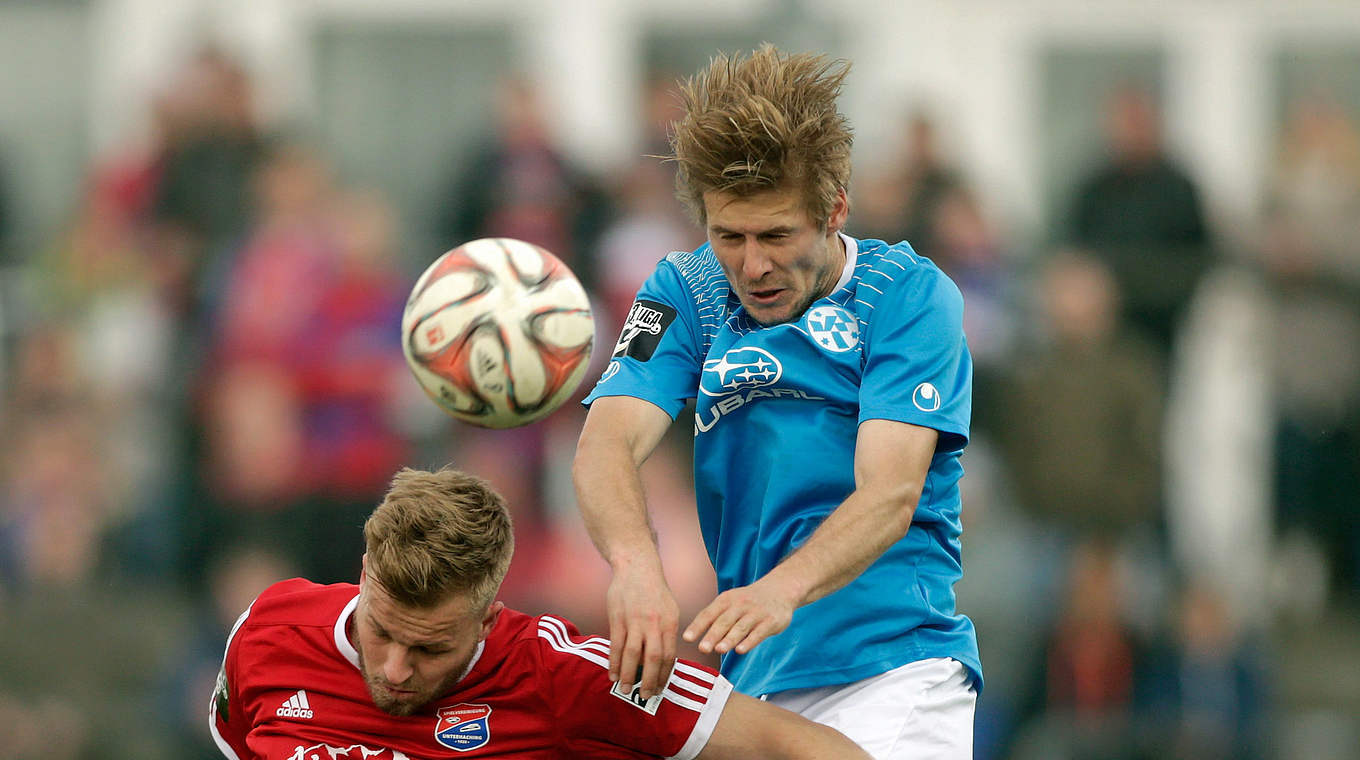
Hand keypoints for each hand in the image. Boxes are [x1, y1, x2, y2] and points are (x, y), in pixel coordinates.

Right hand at [606, 564, 678, 699]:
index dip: (663, 675)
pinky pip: (616, 644)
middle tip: (645, 696)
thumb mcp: (670, 610)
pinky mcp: (618, 618)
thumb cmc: (654, 591)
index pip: (669, 655)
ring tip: (625, 689)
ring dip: (628, 674)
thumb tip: (665, 659)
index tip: (659, 688)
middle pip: (652, 658)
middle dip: (648, 680)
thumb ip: (668, 633)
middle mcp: (654, 623)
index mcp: (670, 623)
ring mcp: (635, 621)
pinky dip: (614, 661)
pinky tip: (612, 673)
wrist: (637, 567)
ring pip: (632, 653)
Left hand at [683, 577, 798, 656]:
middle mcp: (740, 605)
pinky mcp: (771, 621)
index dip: (698, 626)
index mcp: (726, 600)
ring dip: (729, 639)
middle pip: (724, 621)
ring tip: (719, 649)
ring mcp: (756, 613)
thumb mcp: (730, 602)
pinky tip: (740, 650)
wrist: (780, 589)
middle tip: (702, 648)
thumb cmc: (748, 601)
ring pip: (741, 627)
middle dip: (712, 635)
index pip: (709, 613)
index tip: (687, 638)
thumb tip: (693, 637)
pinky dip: (749, 641)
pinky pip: (759, 632)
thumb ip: (715, 618)